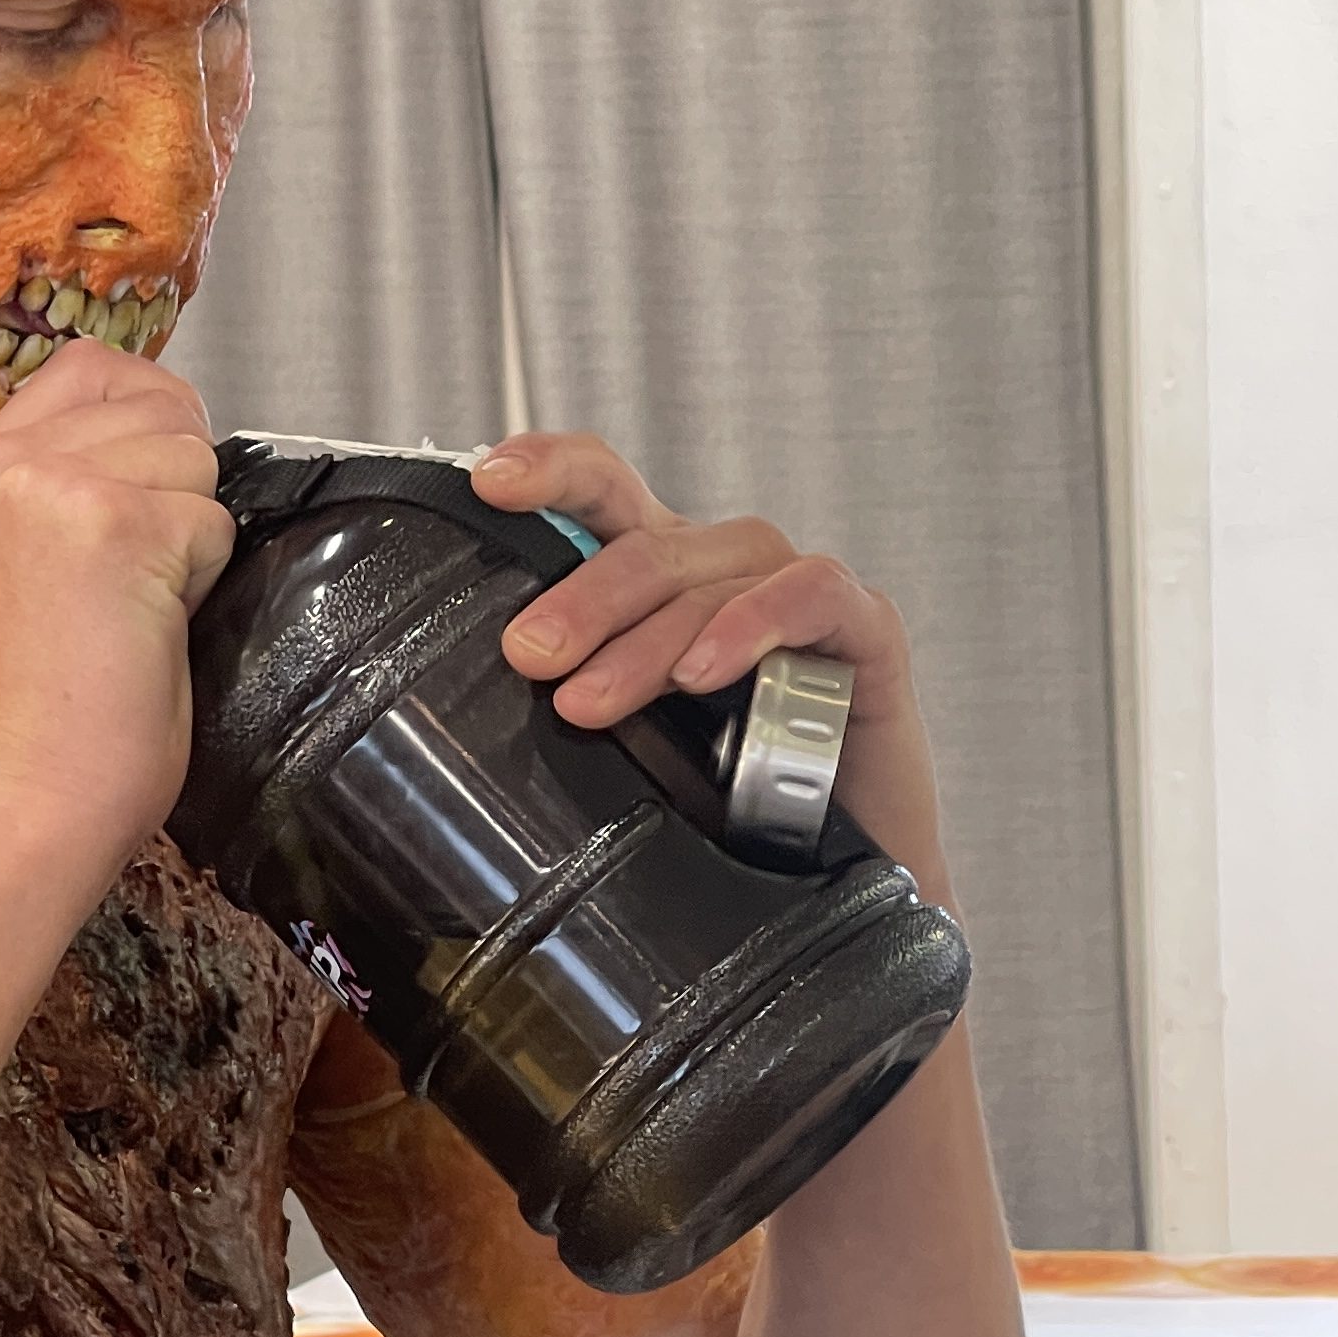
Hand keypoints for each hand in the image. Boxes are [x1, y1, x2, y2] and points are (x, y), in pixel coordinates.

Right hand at [0, 343, 234, 914]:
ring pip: (192, 456)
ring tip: (132, 606)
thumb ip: (66, 487)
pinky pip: (211, 520)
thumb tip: (161, 438)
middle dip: (176, 480)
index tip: (143, 498)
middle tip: (135, 572)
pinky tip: (146, 628)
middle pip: (158, 401)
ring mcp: (54, 486)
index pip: (91, 367)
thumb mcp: (20, 562)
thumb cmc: (37, 714)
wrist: (21, 798)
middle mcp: (1, 461)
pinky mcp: (114, 524)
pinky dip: (200, 577)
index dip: (146, 420)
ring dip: (189, 533)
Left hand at [468, 431, 949, 886]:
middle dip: (579, 599)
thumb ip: (574, 701)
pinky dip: (750, 627)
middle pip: (646, 545)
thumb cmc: (736, 801)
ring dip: (645, 640)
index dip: (550, 471)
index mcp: (663, 581)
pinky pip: (808, 597)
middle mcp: (727, 569)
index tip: (491, 480)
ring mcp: (798, 593)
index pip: (604, 492)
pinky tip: (705, 673)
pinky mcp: (865, 629)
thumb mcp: (631, 746)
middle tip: (529, 654)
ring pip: (713, 580)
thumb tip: (471, 706)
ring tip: (590, 701)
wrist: (850, 865)